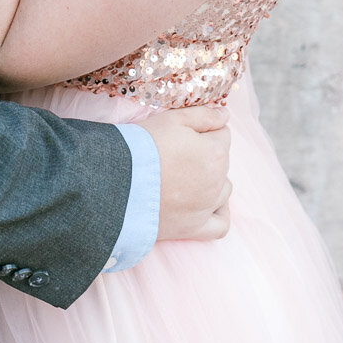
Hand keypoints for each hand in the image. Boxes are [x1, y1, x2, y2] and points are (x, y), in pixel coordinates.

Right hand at [144, 106, 232, 242]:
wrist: (117, 183)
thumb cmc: (144, 146)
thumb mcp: (173, 119)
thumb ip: (205, 115)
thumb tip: (225, 115)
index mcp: (215, 152)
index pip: (223, 135)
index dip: (203, 130)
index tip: (183, 134)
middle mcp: (218, 181)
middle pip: (222, 162)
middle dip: (207, 154)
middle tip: (177, 153)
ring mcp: (207, 207)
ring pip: (223, 190)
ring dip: (212, 181)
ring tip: (186, 176)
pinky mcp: (194, 228)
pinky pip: (221, 225)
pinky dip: (219, 213)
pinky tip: (208, 205)